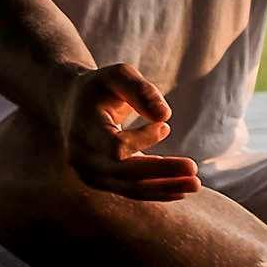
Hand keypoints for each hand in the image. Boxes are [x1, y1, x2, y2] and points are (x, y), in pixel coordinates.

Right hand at [54, 64, 200, 200]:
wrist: (71, 104)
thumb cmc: (102, 87)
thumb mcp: (119, 75)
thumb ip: (141, 91)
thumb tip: (165, 117)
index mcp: (85, 129)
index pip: (115, 147)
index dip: (143, 141)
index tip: (166, 126)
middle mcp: (82, 157)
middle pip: (124, 173)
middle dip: (161, 173)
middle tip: (195, 171)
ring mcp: (89, 172)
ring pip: (128, 187)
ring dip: (163, 188)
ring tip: (195, 185)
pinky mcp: (100, 180)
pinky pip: (129, 189)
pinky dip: (154, 191)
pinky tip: (180, 191)